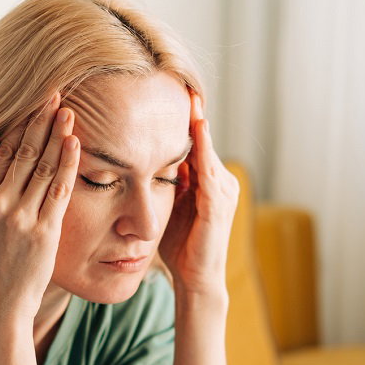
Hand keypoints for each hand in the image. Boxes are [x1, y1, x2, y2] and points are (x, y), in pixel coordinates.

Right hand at [0, 91, 79, 319]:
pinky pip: (58, 190)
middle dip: (39, 121)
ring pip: (41, 167)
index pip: (1, 153)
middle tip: (54, 95)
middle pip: (22, 153)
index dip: (19, 127)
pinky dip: (67, 164)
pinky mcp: (43, 232)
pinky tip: (74, 143)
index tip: (32, 105)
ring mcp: (20, 219)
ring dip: (56, 136)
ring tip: (67, 111)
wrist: (0, 303)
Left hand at [159, 91, 239, 295]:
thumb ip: (164, 185)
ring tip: (189, 99)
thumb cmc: (179, 248)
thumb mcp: (169, 209)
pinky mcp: (218, 204)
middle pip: (204, 142)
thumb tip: (141, 162)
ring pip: (207, 150)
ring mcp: (223, 192)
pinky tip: (195, 129)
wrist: (195, 280)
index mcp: (207, 183)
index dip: (184, 122)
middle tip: (181, 83)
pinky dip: (202, 148)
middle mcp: (221, 182)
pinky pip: (208, 169)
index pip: (195, 145)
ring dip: (199, 126)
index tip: (169, 94)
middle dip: (194, 115)